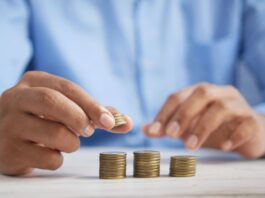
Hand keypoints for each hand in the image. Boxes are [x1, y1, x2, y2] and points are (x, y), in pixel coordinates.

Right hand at [0, 71, 132, 174]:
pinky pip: (47, 158)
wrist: (5, 136)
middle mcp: (16, 98)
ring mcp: (9, 124)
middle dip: (80, 118)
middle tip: (89, 131)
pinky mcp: (8, 151)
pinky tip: (50, 152)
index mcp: (33, 82)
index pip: (67, 88)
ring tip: (67, 141)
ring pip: (54, 134)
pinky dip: (58, 159)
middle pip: (53, 102)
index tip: (109, 121)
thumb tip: (126, 122)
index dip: (92, 104)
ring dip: (72, 142)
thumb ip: (94, 112)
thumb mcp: (63, 107)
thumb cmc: (43, 118)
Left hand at [143, 83, 264, 158]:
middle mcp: (219, 93)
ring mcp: (238, 104)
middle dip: (183, 114)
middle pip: (201, 93)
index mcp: (200, 92)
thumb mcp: (188, 127)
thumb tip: (144, 129)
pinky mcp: (252, 120)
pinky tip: (223, 147)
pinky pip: (245, 124)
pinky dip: (233, 135)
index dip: (164, 112)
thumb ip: (168, 127)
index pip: (178, 96)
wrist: (248, 132)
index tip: (154, 130)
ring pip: (222, 107)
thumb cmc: (214, 127)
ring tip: (191, 146)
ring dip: (203, 127)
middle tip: (171, 135)